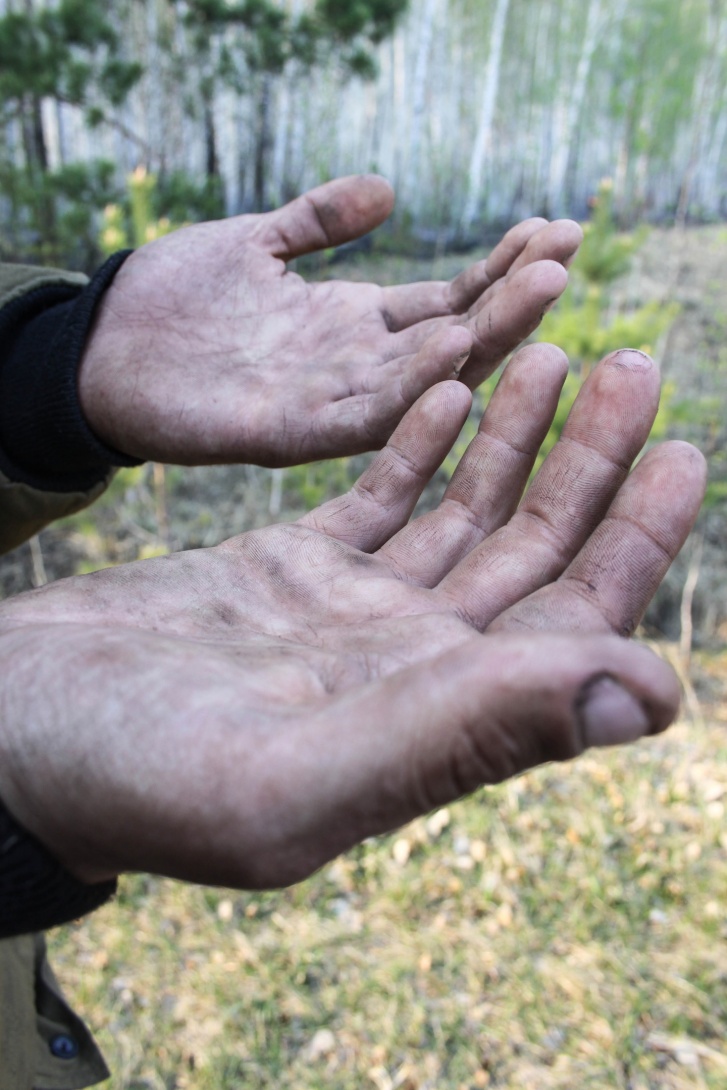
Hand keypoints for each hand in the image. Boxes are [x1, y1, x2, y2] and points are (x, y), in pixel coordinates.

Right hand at [0, 346, 703, 889]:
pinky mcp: (289, 569)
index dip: (633, 546)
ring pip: (464, 515)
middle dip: (589, 464)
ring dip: (518, 437)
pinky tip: (458, 385)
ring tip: (560, 353)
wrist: (7, 732)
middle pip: (530, 557)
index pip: (568, 630)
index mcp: (428, 722)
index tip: (680, 454)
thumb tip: (655, 695)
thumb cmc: (127, 776)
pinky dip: (422, 441)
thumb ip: (470, 734)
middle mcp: (407, 668)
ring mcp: (349, 614)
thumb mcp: (295, 773)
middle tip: (636, 365)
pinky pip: (380, 498)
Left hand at [78, 174, 580, 465]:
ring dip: (482, 338)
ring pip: (424, 378)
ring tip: (538, 291)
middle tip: (568, 253)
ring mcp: (326, 403)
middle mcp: (356, 369)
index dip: (503, 267)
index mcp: (356, 326)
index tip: (557, 227)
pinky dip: (412, 388)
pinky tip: (455, 350)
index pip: (449, 299)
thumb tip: (388, 189)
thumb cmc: (176, 298)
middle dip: (512, 297)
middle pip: (453, 337)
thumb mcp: (257, 242)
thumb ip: (319, 220)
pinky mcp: (286, 433)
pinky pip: (364, 417)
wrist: (101, 345)